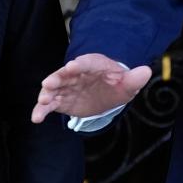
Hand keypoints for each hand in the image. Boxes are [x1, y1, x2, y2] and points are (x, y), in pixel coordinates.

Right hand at [30, 53, 152, 123]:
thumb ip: (134, 79)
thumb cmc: (117, 84)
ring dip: (47, 94)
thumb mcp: (127, 83)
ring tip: (43, 101)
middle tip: (48, 83)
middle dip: (57, 78)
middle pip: (64, 74)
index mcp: (93, 65)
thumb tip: (146, 71)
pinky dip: (42, 110)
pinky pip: (50, 104)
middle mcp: (76, 73)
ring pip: (54, 89)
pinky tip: (36, 118)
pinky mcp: (61, 100)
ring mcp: (67, 87)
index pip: (86, 63)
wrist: (107, 94)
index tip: (72, 66)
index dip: (79, 65)